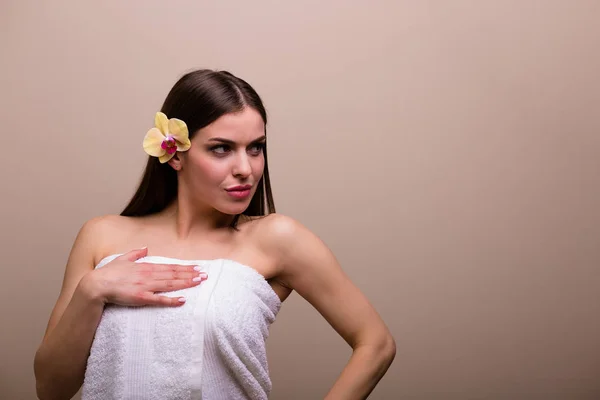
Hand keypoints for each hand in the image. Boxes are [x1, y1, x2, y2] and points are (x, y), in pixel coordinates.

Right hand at [80, 247, 206, 306]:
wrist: (95, 285)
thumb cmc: (107, 273)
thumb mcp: (122, 259)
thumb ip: (135, 253)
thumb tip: (145, 247)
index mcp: (145, 266)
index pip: (169, 266)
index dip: (184, 267)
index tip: (197, 267)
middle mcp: (148, 275)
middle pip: (173, 274)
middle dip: (190, 274)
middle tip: (205, 275)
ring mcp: (145, 286)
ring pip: (170, 284)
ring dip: (186, 283)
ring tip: (199, 282)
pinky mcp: (140, 297)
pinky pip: (159, 299)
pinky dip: (172, 300)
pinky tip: (183, 300)